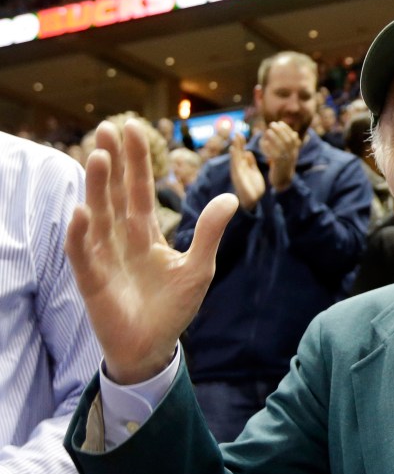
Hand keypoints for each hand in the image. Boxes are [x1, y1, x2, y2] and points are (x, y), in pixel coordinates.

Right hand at [65, 120, 237, 383]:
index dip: (137, 161)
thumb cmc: (173, 308)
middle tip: (109, 126)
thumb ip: (209, 234)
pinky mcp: (92, 280)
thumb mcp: (199, 269)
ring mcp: (105, 257)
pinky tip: (82, 212)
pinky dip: (82, 234)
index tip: (133, 128)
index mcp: (146, 234)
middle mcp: (122, 239)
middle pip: (116, 193)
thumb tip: (230, 198)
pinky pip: (84, 253)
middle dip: (113, 162)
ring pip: (98, 215)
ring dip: (97, 187)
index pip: (140, 191)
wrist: (153, 347)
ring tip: (99, 156)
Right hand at [229, 132, 264, 210]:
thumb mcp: (254, 172)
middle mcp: (240, 168)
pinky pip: (236, 165)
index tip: (241, 135)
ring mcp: (238, 172)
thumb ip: (251, 163)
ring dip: (236, 147)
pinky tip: (234, 150)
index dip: (241, 144)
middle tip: (237, 133)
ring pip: (236, 157)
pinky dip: (235, 157)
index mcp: (244, 167)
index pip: (242, 153)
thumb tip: (248, 152)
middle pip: (238, 153)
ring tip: (236, 138)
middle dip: (238, 143)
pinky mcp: (238, 177)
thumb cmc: (253, 188)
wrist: (252, 201)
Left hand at [259, 121, 301, 190]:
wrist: (283, 181)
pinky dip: (269, 148)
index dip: (287, 129)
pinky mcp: (279, 165)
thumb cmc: (284, 165)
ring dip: (275, 137)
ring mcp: (286, 161)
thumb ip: (290, 145)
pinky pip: (275, 155)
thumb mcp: (289, 154)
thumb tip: (294, 133)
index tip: (280, 122)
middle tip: (272, 124)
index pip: (293, 138)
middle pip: (288, 141)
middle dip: (281, 131)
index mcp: (295, 151)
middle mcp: (292, 155)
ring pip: (282, 147)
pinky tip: (264, 143)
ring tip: (268, 131)